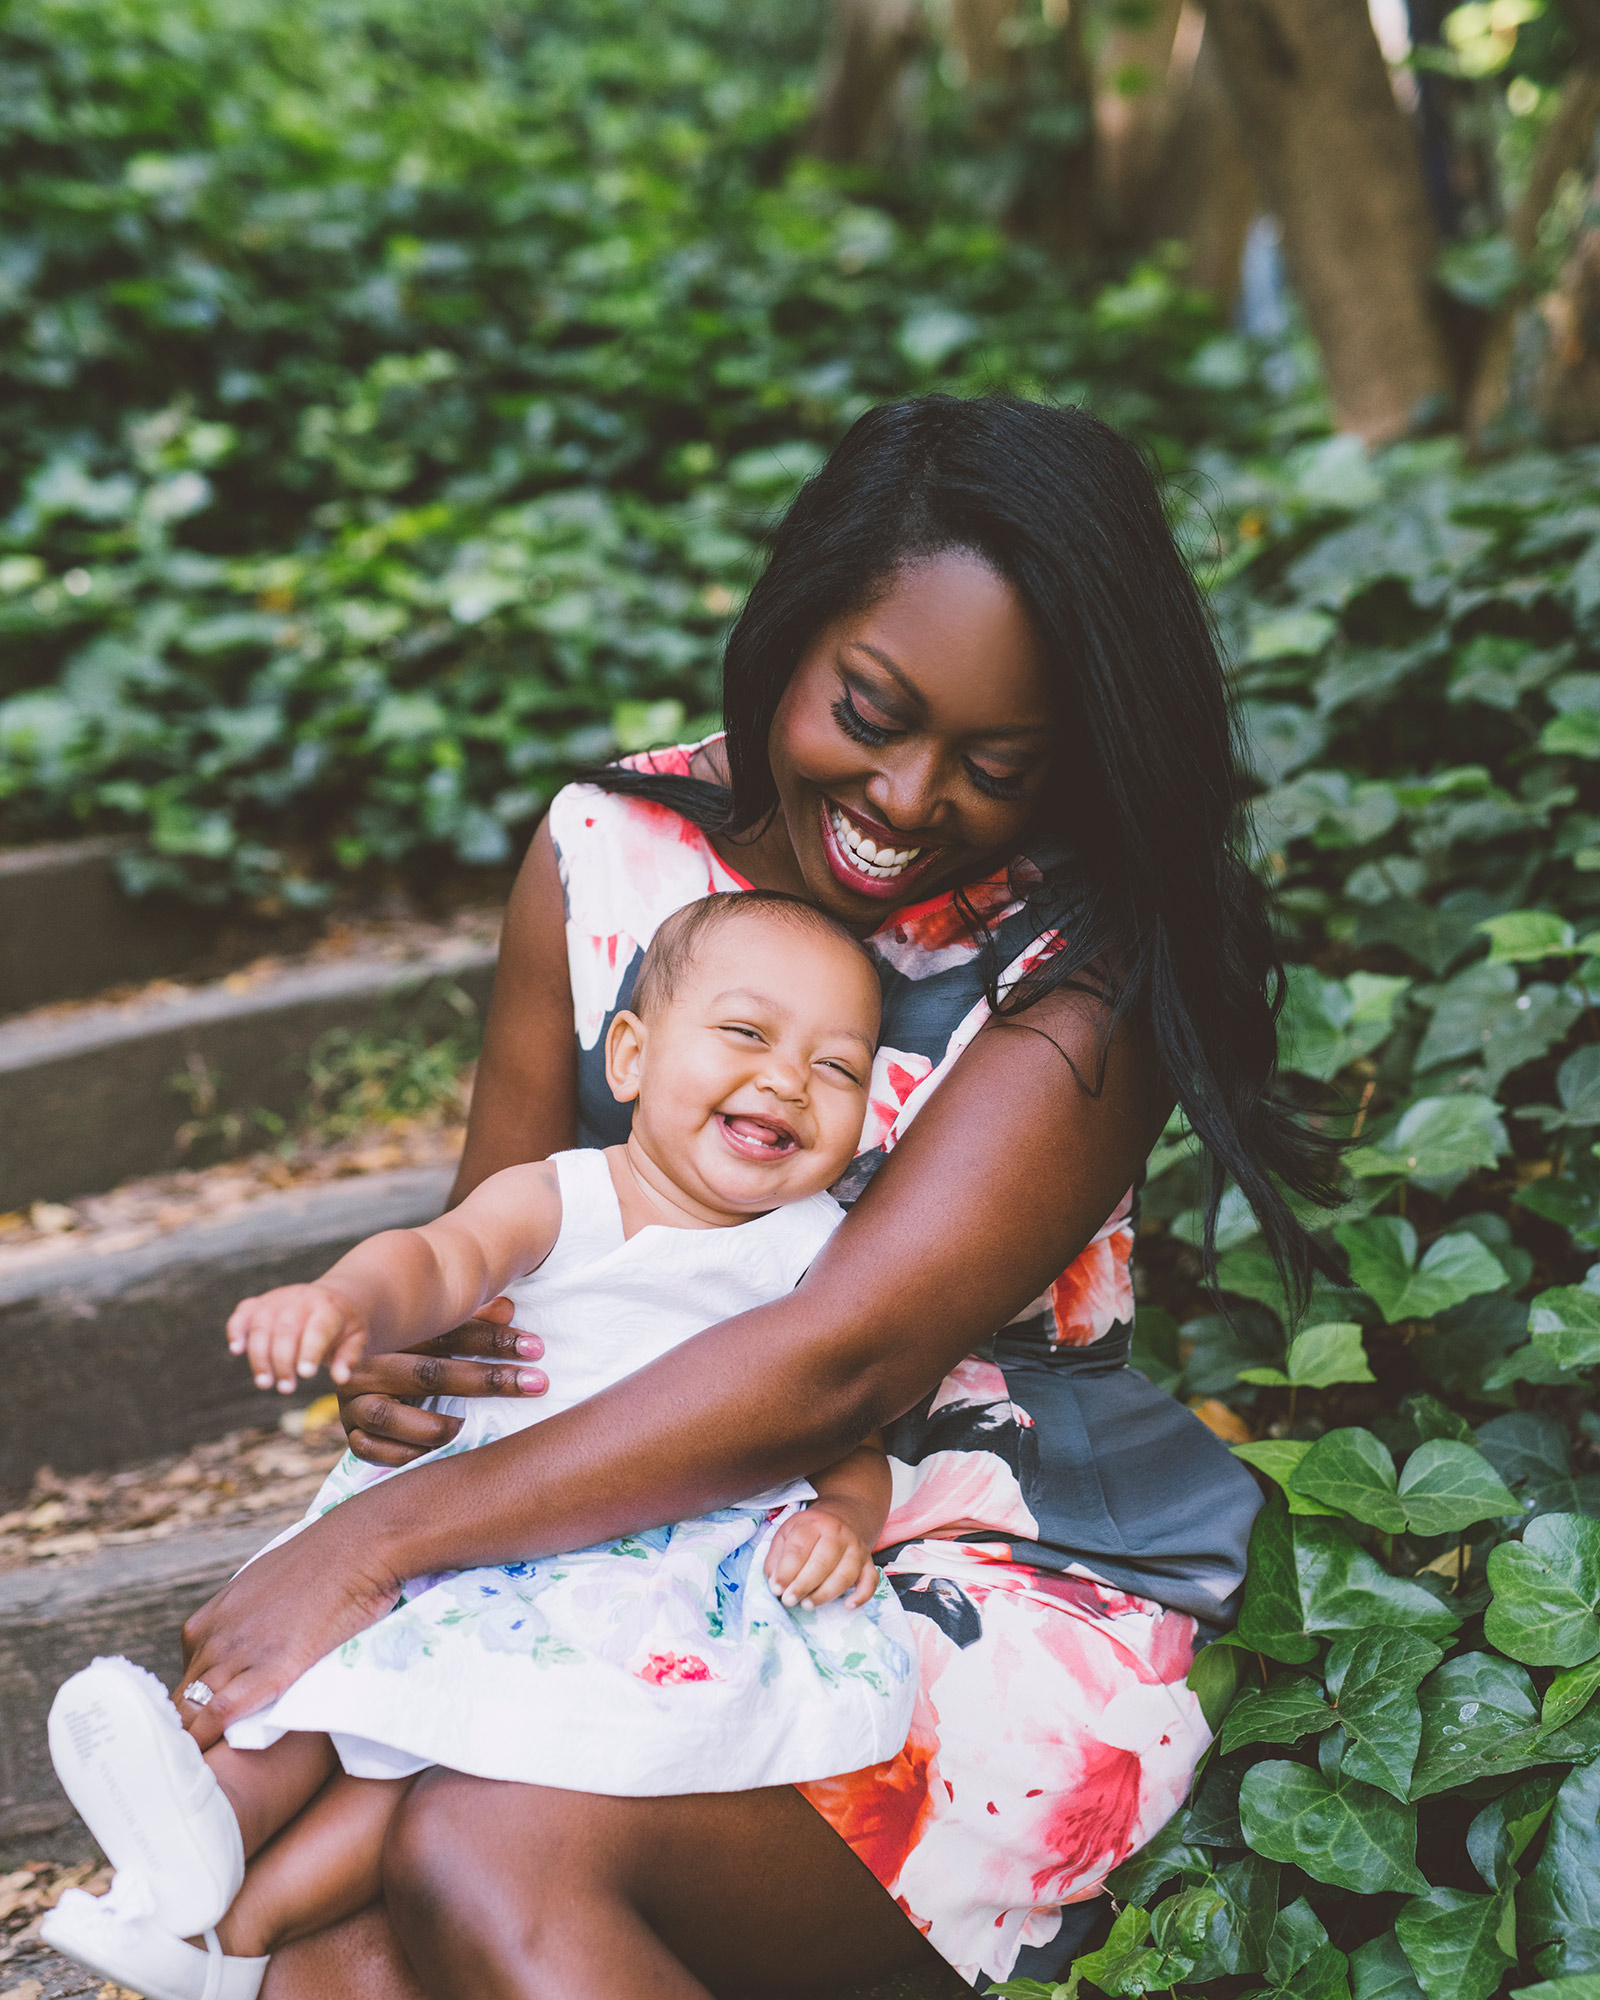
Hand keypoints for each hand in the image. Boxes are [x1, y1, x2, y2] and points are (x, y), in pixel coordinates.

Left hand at [177, 1511, 402, 1748]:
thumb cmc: (323, 1562)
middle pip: (178, 1704)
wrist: (358, 1544)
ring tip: (190, 1782)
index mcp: (207, 1622)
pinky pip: (220, 1714)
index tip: (200, 1737)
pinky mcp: (269, 1670)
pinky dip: (208, 1741)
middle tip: (185, 1770)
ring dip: (190, 1746)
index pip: (181, 1684)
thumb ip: (246, 1624)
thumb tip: (252, 1646)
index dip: (189, 1714)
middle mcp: (213, 1638)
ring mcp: (238, 1654)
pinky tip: (207, 1766)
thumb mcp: (263, 1590)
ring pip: (191, 1713)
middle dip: (179, 1737)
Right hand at [227, 1282, 368, 1393]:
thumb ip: (349, 1358)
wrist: (334, 1296)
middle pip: (285, 1330)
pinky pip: (243, 1313)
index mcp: (327, 1308)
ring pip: (261, 1326)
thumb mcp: (357, 1339)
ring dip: (259, 1357)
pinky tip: (236, 1350)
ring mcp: (277, 1299)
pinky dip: (236, 1330)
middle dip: (282, 1362)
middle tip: (286, 1388)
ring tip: (265, 1383)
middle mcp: (300, 1299)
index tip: (305, 1375)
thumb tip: (341, 1378)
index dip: (310, 1351)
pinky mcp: (259, 1303)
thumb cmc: (344, 1325)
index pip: (317, 1329)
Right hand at [336, 1299, 547, 1467]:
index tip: (537, 1348)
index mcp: (393, 1332)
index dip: (494, 1340)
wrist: (352, 1365)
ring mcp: (354, 1401)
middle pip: (429, 1373)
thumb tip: (508, 1309)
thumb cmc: (416, 1346)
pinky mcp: (352, 1433)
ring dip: (435, 1426)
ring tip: (467, 1428)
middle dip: (486, 1380)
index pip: (448, 1334)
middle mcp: (368, 1365)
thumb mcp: (442, 1327)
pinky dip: (404, 1454)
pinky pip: (371, 1450)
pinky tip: (434, 1454)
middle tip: (535, 1384)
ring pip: (390, 1416)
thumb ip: (474, 1318)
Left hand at [764, 1503, 878, 1609]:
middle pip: (822, 1563)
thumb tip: (775, 1584)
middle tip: (789, 1600)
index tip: (776, 1588)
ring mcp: (856, 1549)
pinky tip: (848, 1605)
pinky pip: (870, 1581)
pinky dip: (861, 1596)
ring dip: (825, 1594)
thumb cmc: (810, 1530)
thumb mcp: (787, 1533)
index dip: (786, 1571)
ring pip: (845, 1575)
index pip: (799, 1549)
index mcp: (814, 1525)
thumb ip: (776, 1558)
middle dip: (803, 1585)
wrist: (844, 1515)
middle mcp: (838, 1535)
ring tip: (807, 1604)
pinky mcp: (868, 1563)